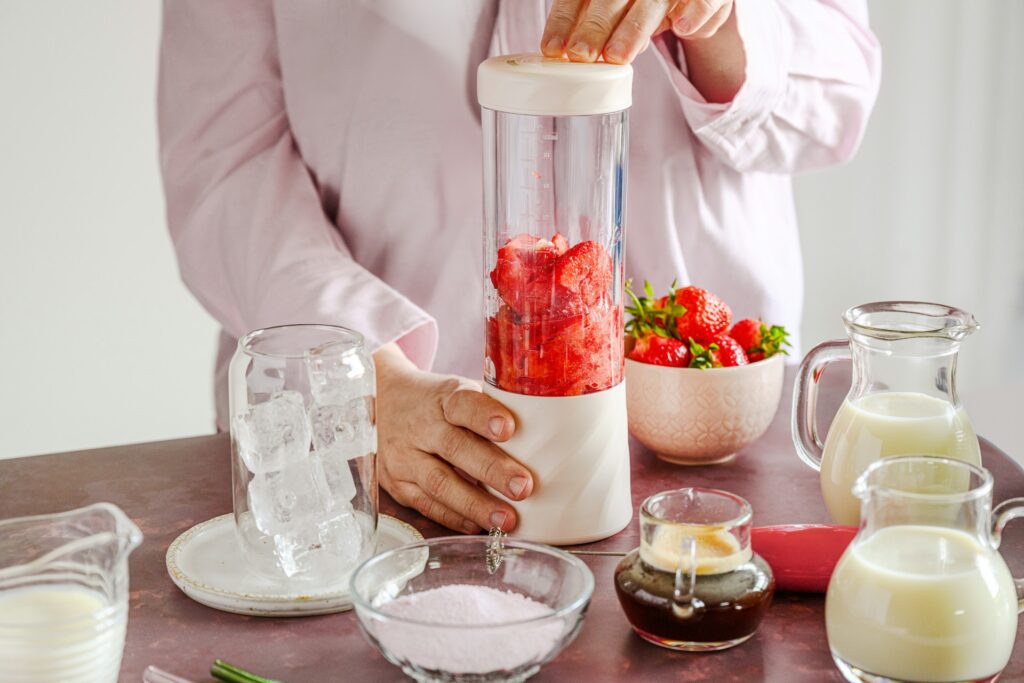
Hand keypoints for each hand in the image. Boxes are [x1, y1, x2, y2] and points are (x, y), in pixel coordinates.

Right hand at [373, 344, 532, 533]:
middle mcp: (420, 427)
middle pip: (454, 448)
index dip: (484, 416)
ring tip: (507, 520)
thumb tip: (547, 431)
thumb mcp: (458, 392)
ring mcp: (405, 457)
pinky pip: (426, 505)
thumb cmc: (437, 402)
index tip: (509, 428)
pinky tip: (478, 526)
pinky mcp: (397, 484)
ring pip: (439, 484)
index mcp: (441, 398)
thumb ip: (490, 409)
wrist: (380, 402)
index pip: (462, 404)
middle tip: (523, 487)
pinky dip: (454, 517)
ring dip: (475, 505)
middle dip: (491, 469)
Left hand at [542, 0, 734, 64]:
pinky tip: (683, 28)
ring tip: (618, 57)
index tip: (553, 50)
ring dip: (633, 29)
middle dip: (594, 28)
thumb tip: (582, 55)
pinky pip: (703, 0)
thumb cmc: (643, 6)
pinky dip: (695, 12)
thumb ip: (601, 28)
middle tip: (582, 55)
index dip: (564, 22)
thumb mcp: (617, 12)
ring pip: (650, 3)